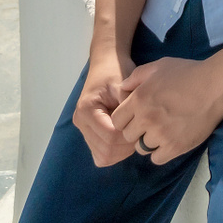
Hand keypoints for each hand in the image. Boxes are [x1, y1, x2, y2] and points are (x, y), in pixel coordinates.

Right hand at [73, 51, 136, 166]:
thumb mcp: (124, 84)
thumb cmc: (116, 71)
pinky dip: (115, 153)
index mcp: (86, 109)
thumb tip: (136, 126)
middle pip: (106, 150)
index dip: (128, 135)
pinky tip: (124, 140)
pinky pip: (101, 155)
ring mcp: (83, 130)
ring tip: (133, 134)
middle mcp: (80, 122)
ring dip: (122, 151)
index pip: (109, 136)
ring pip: (103, 157)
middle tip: (140, 132)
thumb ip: (128, 105)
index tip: (141, 125)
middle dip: (126, 146)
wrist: (106, 65)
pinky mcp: (89, 135)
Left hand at [111, 56, 222, 163]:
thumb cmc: (187, 73)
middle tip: (149, 124)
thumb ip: (136, 76)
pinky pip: (157, 158)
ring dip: (148, 142)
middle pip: (128, 136)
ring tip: (161, 132)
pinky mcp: (175, 147)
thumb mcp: (158, 66)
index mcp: (138, 100)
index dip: (125, 119)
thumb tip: (123, 88)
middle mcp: (146, 119)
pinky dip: (161, 152)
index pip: (117, 121)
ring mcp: (161, 134)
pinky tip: (169, 141)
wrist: (215, 86)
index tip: (136, 116)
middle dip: (136, 131)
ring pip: (141, 148)